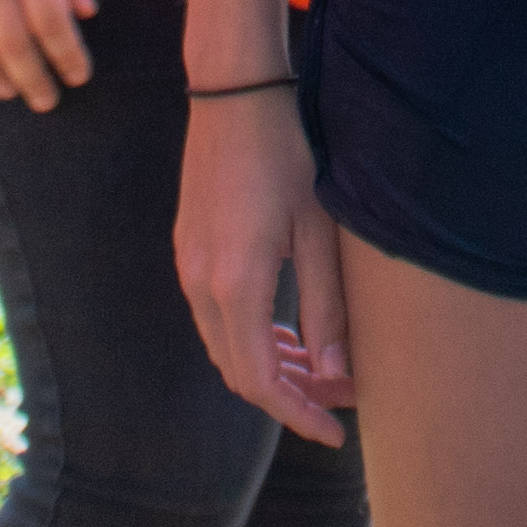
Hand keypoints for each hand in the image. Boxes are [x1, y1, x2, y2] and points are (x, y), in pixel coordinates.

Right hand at [174, 80, 353, 441]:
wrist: (234, 94)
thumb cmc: (285, 154)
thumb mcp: (319, 231)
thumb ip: (326, 306)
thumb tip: (335, 373)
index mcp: (234, 284)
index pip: (260, 381)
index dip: (298, 415)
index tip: (335, 432)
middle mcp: (200, 283)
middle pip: (238, 372)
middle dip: (288, 395)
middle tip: (338, 399)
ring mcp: (188, 266)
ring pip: (226, 346)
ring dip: (270, 366)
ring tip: (319, 368)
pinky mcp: (190, 250)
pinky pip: (217, 317)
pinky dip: (252, 337)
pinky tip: (287, 329)